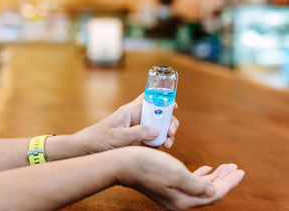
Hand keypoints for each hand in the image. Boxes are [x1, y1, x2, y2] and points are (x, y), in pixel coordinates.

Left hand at [74, 94, 179, 153]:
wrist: (85, 151)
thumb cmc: (98, 140)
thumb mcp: (118, 137)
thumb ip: (138, 133)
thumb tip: (157, 131)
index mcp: (130, 111)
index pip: (149, 98)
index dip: (163, 98)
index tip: (174, 105)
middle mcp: (136, 119)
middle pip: (159, 115)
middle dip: (168, 122)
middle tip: (170, 132)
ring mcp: (137, 131)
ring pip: (158, 129)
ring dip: (166, 135)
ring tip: (167, 144)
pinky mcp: (136, 143)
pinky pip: (152, 141)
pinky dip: (159, 145)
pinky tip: (160, 150)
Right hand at [115, 147, 244, 210]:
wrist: (125, 164)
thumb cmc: (149, 166)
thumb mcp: (176, 173)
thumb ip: (197, 185)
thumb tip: (213, 192)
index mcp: (184, 200)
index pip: (214, 194)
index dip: (228, 183)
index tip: (240, 171)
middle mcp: (180, 200)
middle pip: (209, 192)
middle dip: (224, 180)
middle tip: (236, 168)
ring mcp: (173, 194)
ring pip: (201, 186)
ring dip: (214, 176)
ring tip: (225, 167)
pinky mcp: (167, 186)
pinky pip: (190, 183)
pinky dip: (201, 175)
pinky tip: (206, 169)